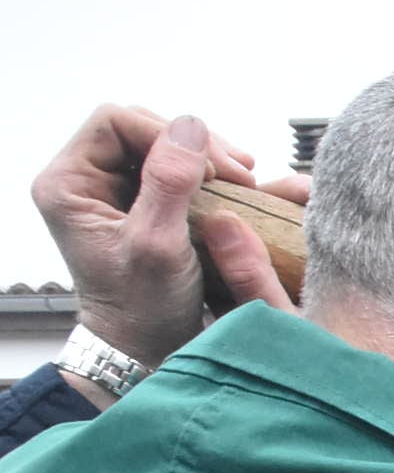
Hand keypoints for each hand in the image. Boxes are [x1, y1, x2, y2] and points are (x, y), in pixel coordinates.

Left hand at [36, 107, 285, 380]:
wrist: (147, 350)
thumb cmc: (145, 308)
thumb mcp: (159, 245)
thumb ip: (169, 184)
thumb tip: (189, 126)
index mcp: (69, 184)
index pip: (115, 122)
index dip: (166, 134)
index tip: (210, 170)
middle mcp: (85, 181)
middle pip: (140, 128)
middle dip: (192, 145)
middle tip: (237, 173)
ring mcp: (113, 192)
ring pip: (160, 146)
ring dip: (205, 157)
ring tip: (244, 179)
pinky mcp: (140, 205)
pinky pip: (172, 170)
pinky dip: (206, 174)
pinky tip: (236, 185)